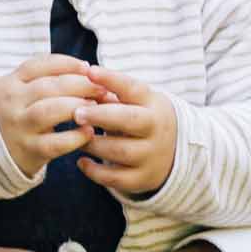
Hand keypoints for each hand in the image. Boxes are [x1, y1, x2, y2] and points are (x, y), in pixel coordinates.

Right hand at [0, 53, 105, 177]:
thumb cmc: (17, 115)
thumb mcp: (20, 92)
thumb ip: (47, 79)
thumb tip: (88, 70)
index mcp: (10, 83)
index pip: (39, 65)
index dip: (67, 64)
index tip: (89, 68)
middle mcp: (11, 103)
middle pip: (48, 86)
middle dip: (80, 84)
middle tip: (102, 89)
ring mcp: (19, 126)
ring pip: (49, 110)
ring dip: (77, 106)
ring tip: (96, 107)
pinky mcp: (29, 150)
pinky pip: (55, 142)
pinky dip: (75, 136)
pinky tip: (89, 132)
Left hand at [75, 64, 175, 194]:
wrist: (174, 153)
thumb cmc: (143, 118)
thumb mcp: (137, 102)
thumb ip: (112, 92)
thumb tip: (83, 77)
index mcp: (153, 105)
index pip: (133, 88)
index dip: (111, 79)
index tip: (90, 72)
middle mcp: (156, 130)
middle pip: (129, 120)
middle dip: (100, 115)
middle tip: (76, 113)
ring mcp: (151, 157)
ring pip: (119, 150)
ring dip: (92, 143)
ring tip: (76, 135)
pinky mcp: (142, 179)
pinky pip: (116, 179)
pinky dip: (95, 171)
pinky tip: (81, 161)